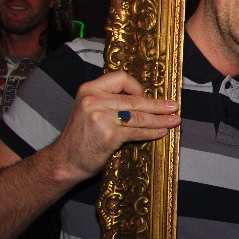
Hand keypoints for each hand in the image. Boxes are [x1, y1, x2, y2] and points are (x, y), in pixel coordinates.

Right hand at [50, 70, 179, 180]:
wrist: (65, 160)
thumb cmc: (81, 136)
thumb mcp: (88, 109)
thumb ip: (109, 101)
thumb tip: (143, 99)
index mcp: (89, 89)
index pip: (121, 78)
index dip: (137, 87)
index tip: (145, 97)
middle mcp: (93, 100)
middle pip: (135, 100)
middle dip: (158, 105)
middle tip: (173, 107)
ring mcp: (101, 118)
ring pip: (139, 116)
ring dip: (160, 120)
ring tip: (173, 121)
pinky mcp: (108, 135)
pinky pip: (136, 132)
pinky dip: (151, 133)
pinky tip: (160, 132)